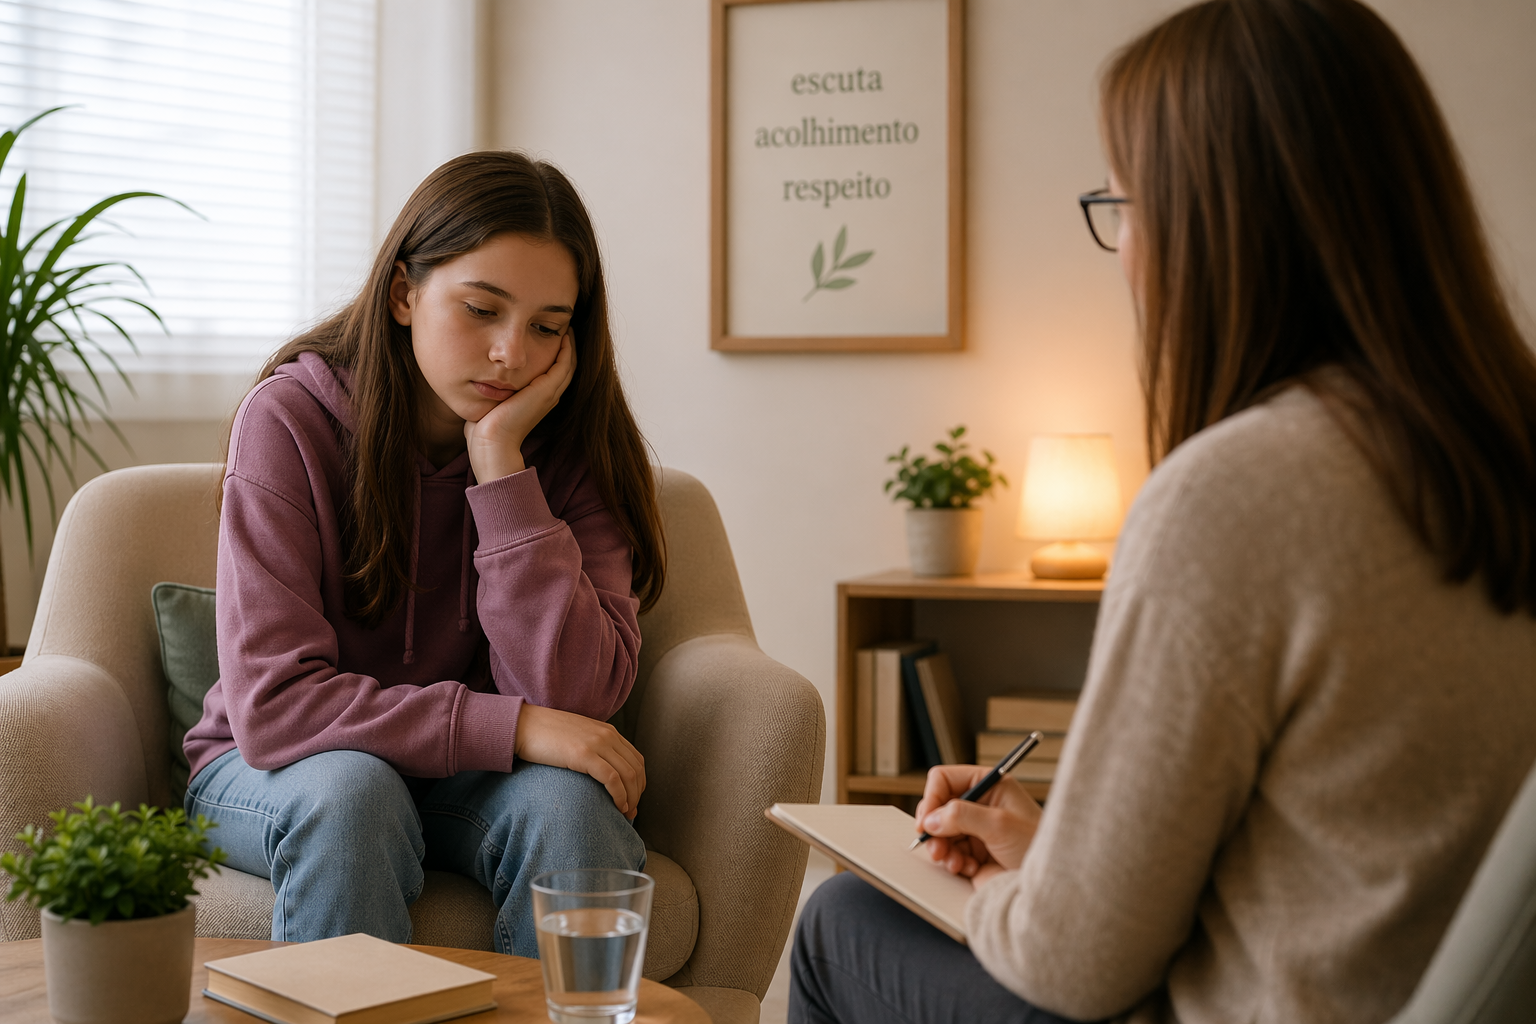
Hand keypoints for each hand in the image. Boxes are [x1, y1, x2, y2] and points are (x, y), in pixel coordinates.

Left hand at [463, 333, 576, 481]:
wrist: (491, 441)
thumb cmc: (486, 426)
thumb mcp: (494, 401)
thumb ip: (495, 388)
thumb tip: (482, 376)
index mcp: (539, 399)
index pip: (555, 372)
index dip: (557, 353)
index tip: (552, 334)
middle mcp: (549, 396)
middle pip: (566, 366)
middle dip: (567, 346)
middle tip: (567, 327)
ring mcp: (550, 393)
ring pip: (568, 363)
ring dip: (570, 345)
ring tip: (569, 327)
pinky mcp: (547, 390)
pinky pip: (564, 364)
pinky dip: (567, 350)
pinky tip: (564, 335)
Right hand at [514, 702, 644, 819]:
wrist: (524, 725)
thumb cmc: (546, 735)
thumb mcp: (578, 738)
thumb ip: (593, 749)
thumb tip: (600, 772)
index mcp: (608, 731)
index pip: (636, 759)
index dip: (639, 783)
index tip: (634, 800)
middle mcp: (607, 736)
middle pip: (636, 768)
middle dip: (637, 793)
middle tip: (632, 813)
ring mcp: (597, 743)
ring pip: (628, 774)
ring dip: (631, 798)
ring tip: (626, 813)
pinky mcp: (584, 754)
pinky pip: (612, 778)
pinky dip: (620, 795)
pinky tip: (617, 806)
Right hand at [914, 764, 1041, 886]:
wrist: (1049, 884)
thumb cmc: (1038, 846)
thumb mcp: (1000, 825)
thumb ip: (962, 816)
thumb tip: (931, 819)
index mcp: (989, 786)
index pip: (945, 779)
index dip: (932, 798)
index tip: (927, 820)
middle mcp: (980, 805)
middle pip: (937, 807)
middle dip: (934, 828)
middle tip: (934, 845)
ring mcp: (975, 830)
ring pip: (939, 832)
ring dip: (942, 848)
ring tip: (954, 861)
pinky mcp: (972, 853)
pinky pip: (948, 853)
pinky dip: (952, 862)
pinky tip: (968, 868)